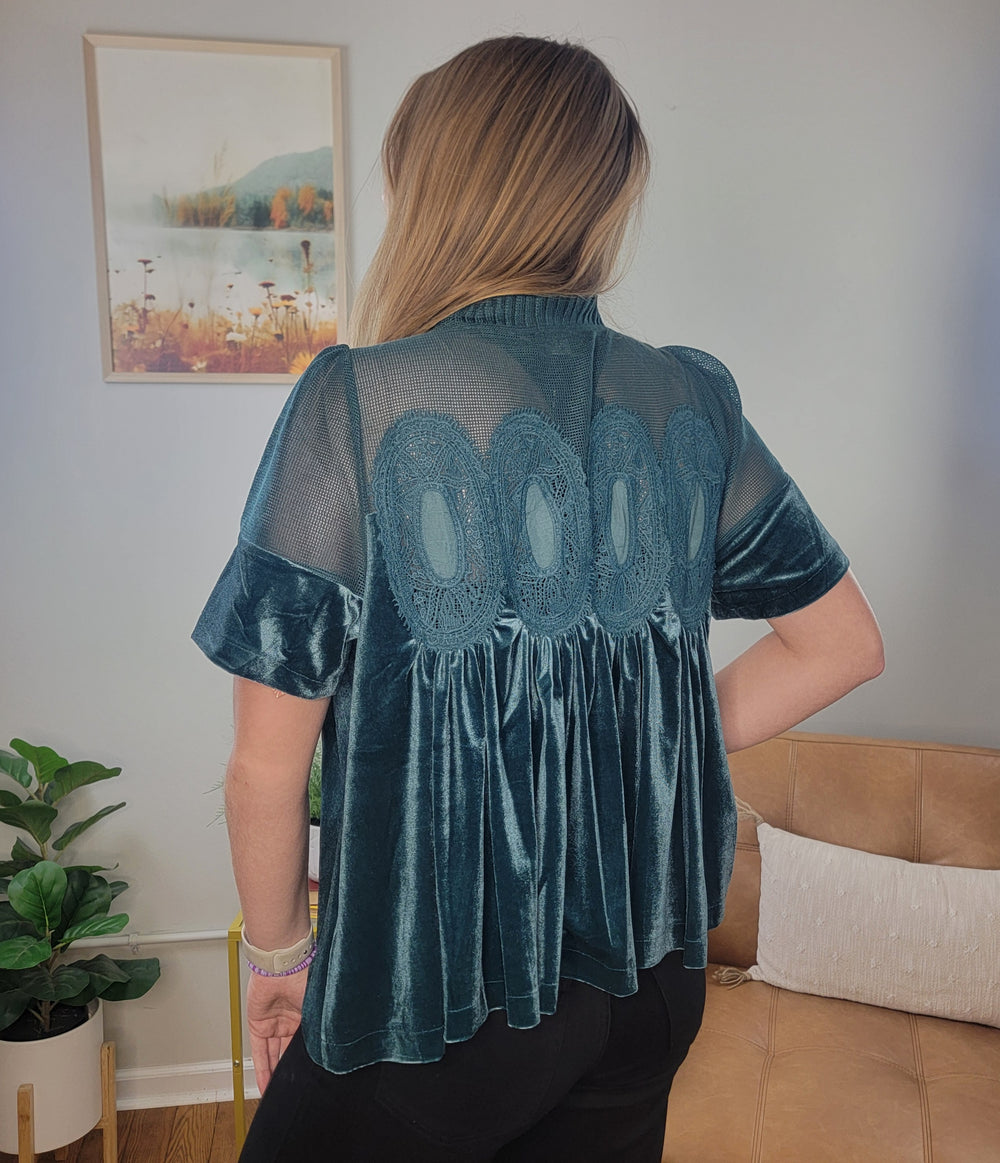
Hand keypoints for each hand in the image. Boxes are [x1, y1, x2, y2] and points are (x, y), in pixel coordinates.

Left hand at [246, 967, 308, 1092]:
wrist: (282, 964)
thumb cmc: (304, 975)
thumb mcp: (318, 1005)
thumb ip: (320, 1027)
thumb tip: (329, 1049)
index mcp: (308, 1013)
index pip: (307, 1042)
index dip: (307, 1059)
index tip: (311, 1076)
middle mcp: (291, 1019)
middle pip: (289, 1051)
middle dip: (290, 1068)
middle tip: (293, 1088)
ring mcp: (274, 1023)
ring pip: (274, 1054)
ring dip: (275, 1073)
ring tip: (279, 1092)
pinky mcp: (258, 1025)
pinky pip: (259, 1052)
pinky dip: (261, 1069)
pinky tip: (265, 1084)